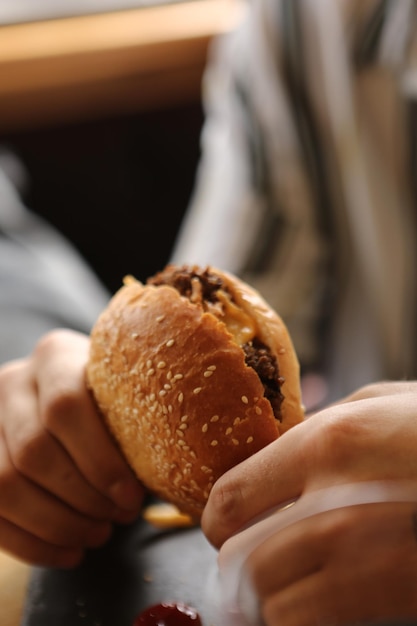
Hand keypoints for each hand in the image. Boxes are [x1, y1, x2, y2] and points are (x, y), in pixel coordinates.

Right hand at [0, 329, 143, 567]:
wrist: (71, 404)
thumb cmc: (113, 403)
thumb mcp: (125, 395)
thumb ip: (139, 419)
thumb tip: (178, 473)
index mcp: (54, 356)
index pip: (65, 407)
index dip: (100, 461)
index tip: (132, 498)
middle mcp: (13, 382)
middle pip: (34, 450)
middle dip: (82, 498)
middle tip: (120, 519)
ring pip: (5, 486)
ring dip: (58, 524)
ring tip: (99, 535)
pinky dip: (33, 544)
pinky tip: (70, 553)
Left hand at [202, 381, 416, 624]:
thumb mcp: (386, 402)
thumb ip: (324, 429)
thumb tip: (277, 458)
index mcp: (330, 445)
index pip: (229, 499)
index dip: (217, 519)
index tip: (225, 524)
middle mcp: (341, 504)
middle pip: (240, 560)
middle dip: (234, 567)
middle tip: (242, 565)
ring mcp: (372, 562)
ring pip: (271, 605)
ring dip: (264, 601)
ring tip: (273, 588)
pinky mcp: (399, 599)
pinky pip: (313, 625)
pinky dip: (300, 619)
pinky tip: (314, 601)